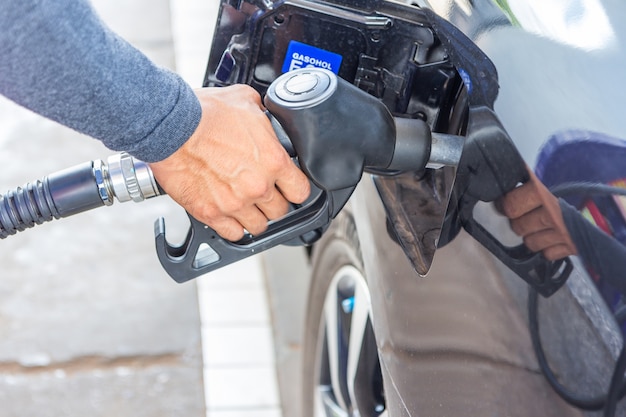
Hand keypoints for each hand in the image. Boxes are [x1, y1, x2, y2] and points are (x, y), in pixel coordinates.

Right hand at [149, 84, 310, 240]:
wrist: (170, 126)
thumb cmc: (204, 112)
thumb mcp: (246, 101)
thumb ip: (263, 118)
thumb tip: (267, 119)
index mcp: (273, 161)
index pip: (301, 191)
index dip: (295, 188)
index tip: (288, 186)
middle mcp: (258, 186)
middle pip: (281, 211)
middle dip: (273, 202)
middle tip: (262, 192)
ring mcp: (235, 203)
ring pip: (259, 226)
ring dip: (254, 216)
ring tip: (246, 204)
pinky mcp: (211, 213)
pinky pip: (233, 234)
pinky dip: (233, 227)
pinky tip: (230, 215)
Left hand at [497, 167, 576, 259]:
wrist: (594, 215)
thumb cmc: (557, 202)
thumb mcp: (540, 190)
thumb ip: (522, 192)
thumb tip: (499, 187)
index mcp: (542, 194)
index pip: (510, 204)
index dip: (504, 206)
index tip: (504, 206)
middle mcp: (552, 213)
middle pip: (518, 227)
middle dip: (519, 223)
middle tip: (526, 218)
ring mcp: (562, 232)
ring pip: (530, 243)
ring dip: (533, 237)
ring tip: (540, 229)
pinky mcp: (570, 248)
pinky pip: (546, 254)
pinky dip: (547, 249)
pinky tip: (552, 239)